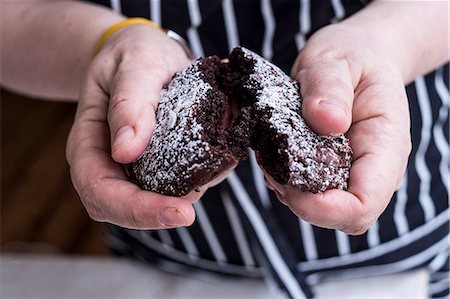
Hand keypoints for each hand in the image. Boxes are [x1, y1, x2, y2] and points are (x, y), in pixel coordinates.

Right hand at [66, 24, 197, 228]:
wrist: (142, 52)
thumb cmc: (133, 53)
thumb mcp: (135, 64)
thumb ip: (131, 102)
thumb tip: (126, 151)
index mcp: (89, 141)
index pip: (99, 188)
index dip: (135, 208)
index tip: (178, 211)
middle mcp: (108, 161)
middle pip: (120, 207)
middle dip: (155, 215)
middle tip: (191, 213)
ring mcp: (133, 165)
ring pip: (150, 201)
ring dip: (181, 197)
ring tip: (212, 169)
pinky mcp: (158, 163)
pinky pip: (173, 184)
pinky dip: (196, 180)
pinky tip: (216, 161)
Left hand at [275, 22, 411, 234]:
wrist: (357, 57)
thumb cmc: (352, 56)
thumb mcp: (336, 60)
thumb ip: (330, 89)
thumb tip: (326, 122)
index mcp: (384, 144)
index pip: (363, 203)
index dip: (324, 208)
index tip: (285, 183)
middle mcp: (371, 167)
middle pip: (342, 216)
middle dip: (301, 202)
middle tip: (270, 164)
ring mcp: (353, 171)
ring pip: (323, 209)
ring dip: (290, 192)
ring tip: (271, 155)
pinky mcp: (333, 170)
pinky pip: (311, 193)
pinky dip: (287, 182)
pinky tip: (276, 155)